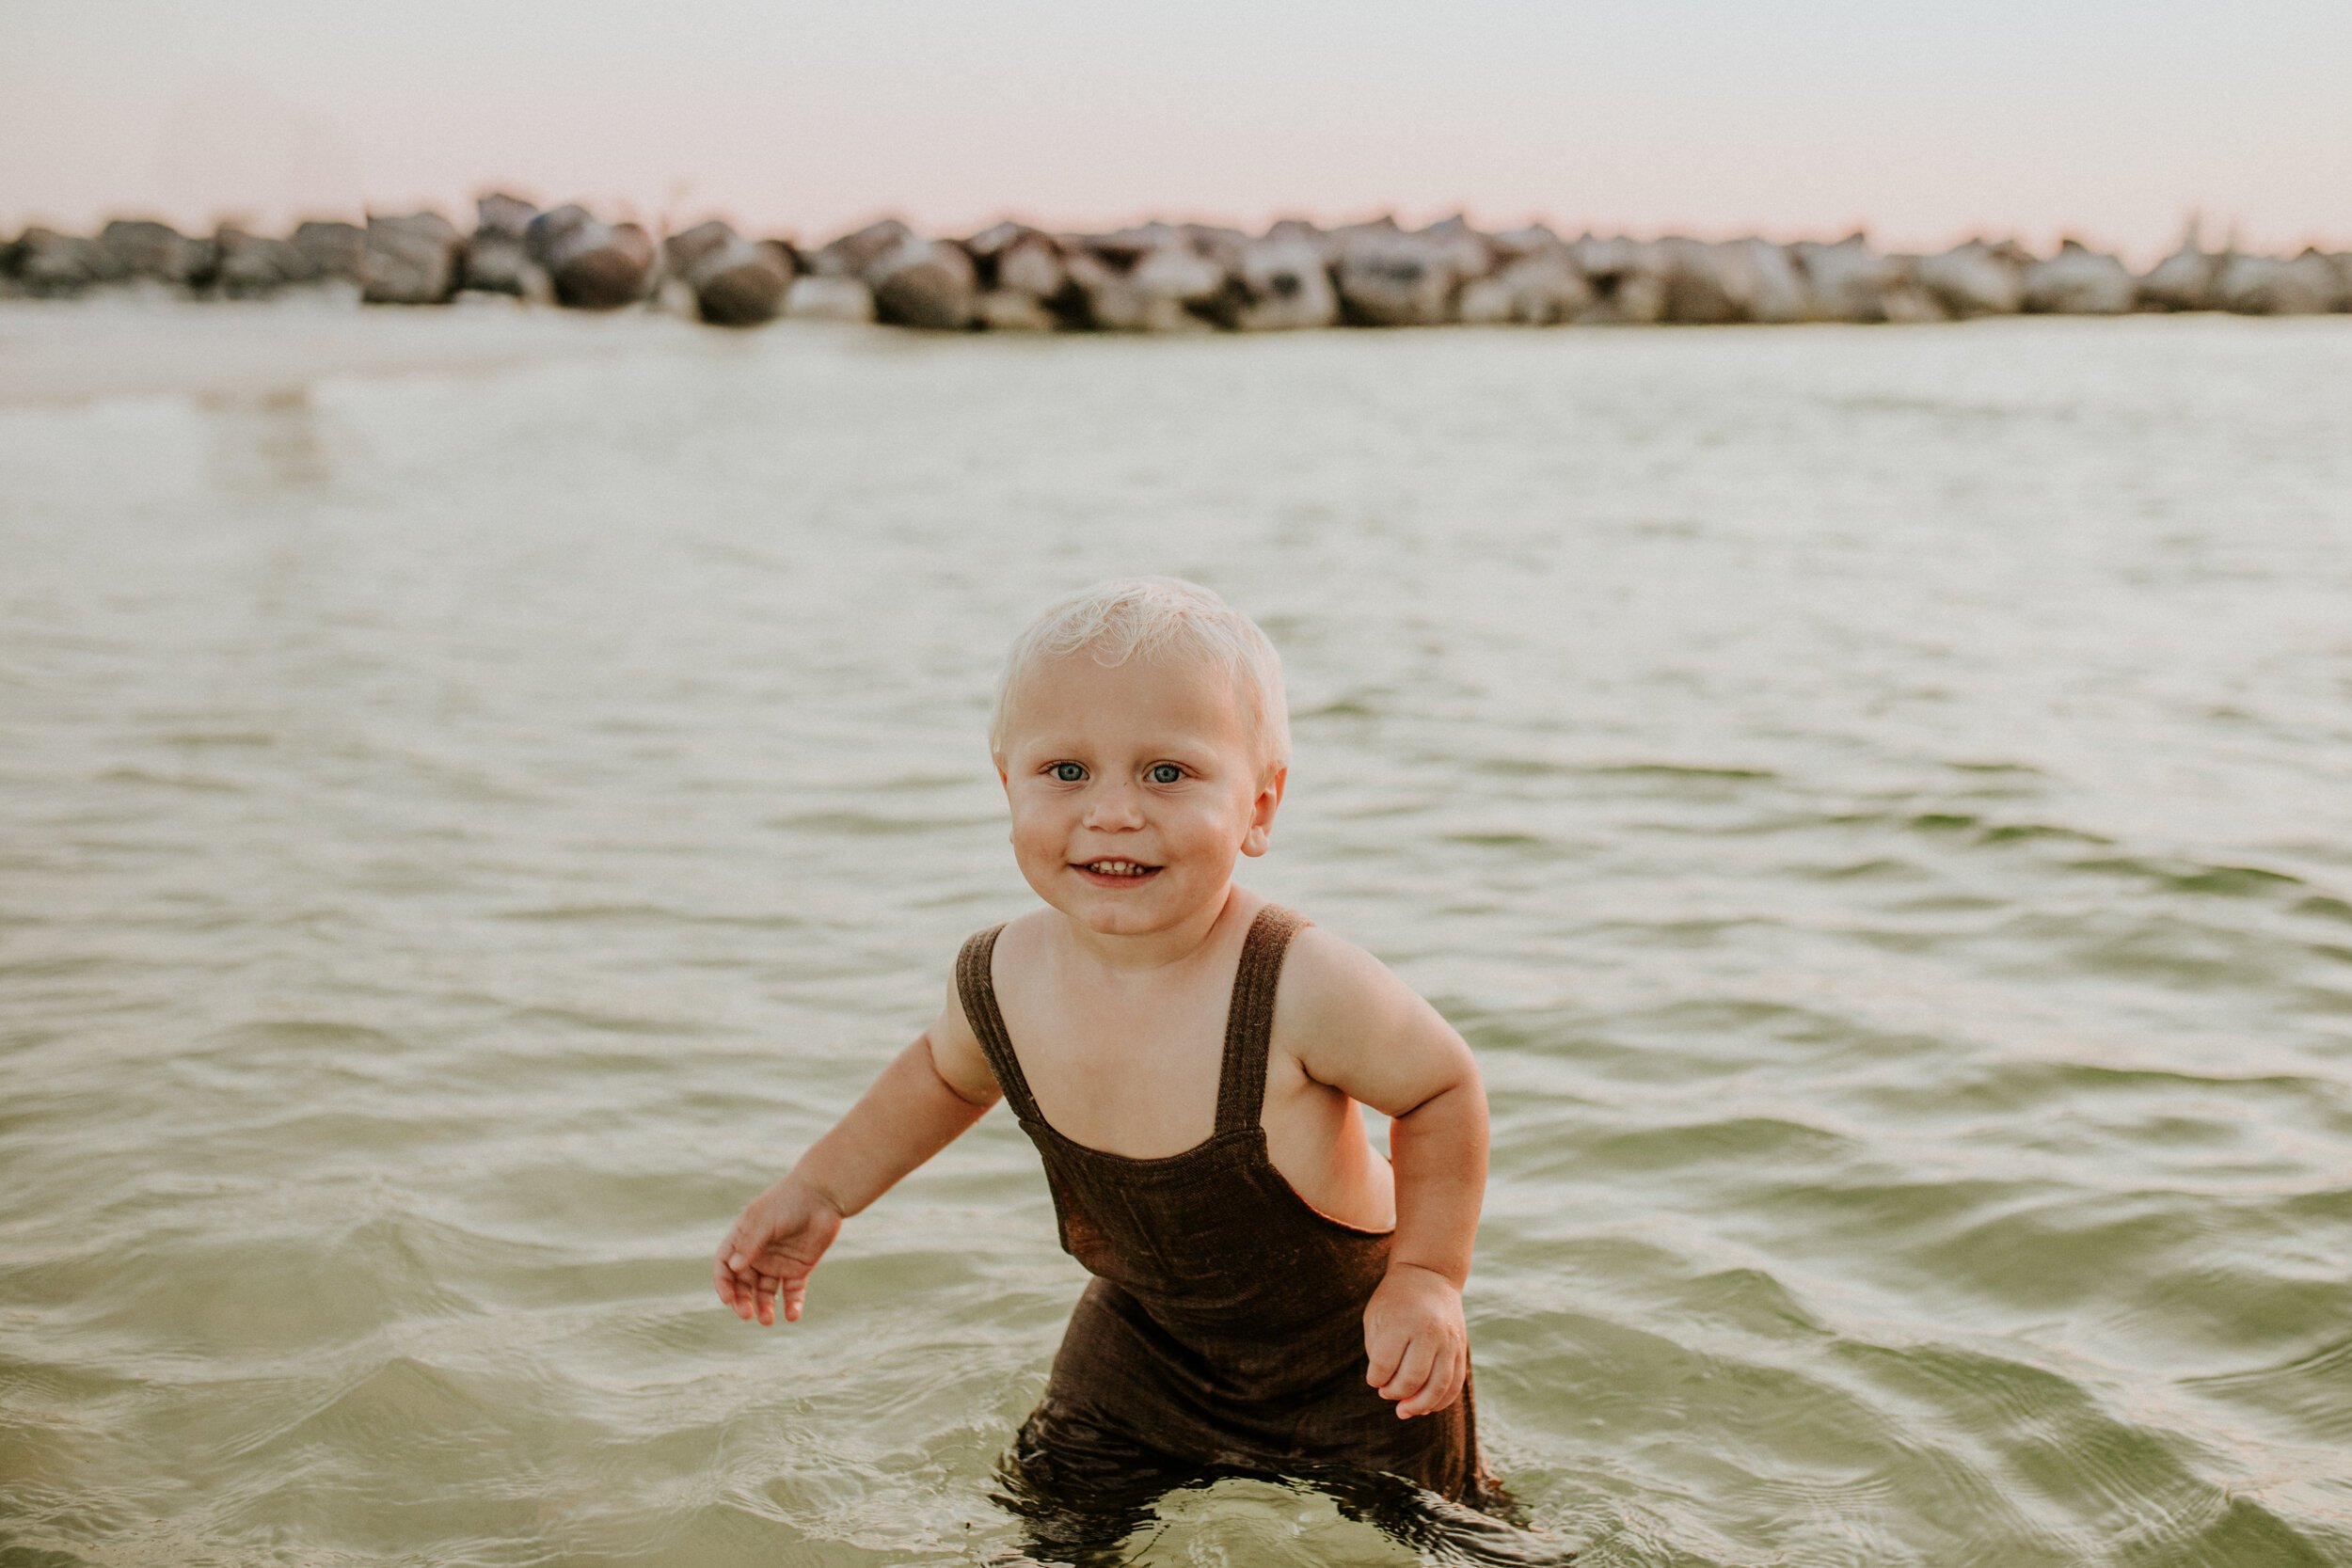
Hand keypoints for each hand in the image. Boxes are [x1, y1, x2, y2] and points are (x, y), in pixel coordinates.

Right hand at [713, 1176, 842, 1325]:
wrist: (824, 1196)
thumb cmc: (789, 1201)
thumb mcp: (765, 1220)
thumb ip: (750, 1244)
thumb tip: (734, 1269)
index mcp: (742, 1240)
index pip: (724, 1266)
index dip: (723, 1284)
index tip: (728, 1299)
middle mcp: (757, 1254)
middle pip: (743, 1284)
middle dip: (742, 1301)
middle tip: (747, 1314)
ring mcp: (778, 1263)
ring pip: (765, 1293)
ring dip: (764, 1307)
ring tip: (767, 1320)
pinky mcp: (798, 1269)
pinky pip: (792, 1292)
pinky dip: (791, 1305)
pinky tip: (792, 1316)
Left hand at [1363, 1263, 1467, 1417]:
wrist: (1429, 1275)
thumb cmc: (1394, 1300)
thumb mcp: (1376, 1318)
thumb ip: (1378, 1352)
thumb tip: (1387, 1389)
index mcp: (1402, 1322)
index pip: (1385, 1365)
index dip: (1376, 1379)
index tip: (1374, 1378)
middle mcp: (1428, 1332)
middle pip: (1412, 1378)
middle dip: (1395, 1393)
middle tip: (1386, 1392)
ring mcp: (1449, 1341)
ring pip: (1438, 1386)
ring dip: (1420, 1405)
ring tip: (1404, 1411)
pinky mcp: (1461, 1349)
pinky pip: (1455, 1383)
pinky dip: (1441, 1401)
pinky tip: (1426, 1407)